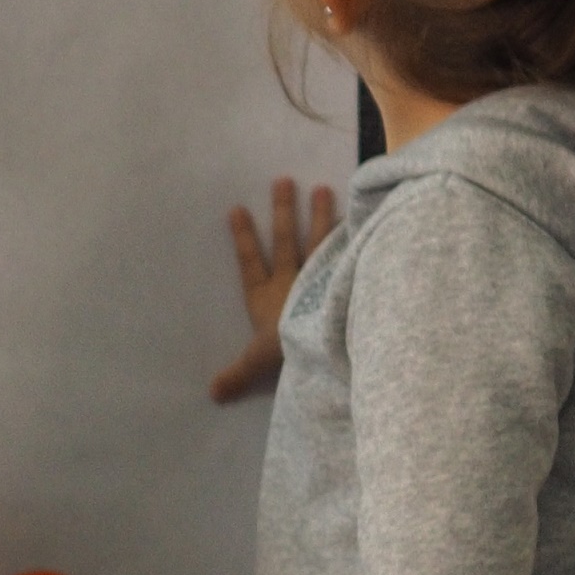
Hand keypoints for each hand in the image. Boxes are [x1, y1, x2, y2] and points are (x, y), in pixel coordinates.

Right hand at [209, 178, 337, 402]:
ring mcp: (321, 274)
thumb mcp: (259, 364)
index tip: (236, 209)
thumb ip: (238, 376)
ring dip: (320, 214)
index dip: (243, 238)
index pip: (251, 263)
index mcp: (266, 298)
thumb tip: (212, 394)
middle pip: (285, 240)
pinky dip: (355, 232)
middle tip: (283, 181)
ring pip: (319, 239)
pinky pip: (349, 249)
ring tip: (322, 188)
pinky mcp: (345, 274)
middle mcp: (292, 279)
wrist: (329, 340)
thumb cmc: (292, 350)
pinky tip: (362, 214)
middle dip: (282, 211)